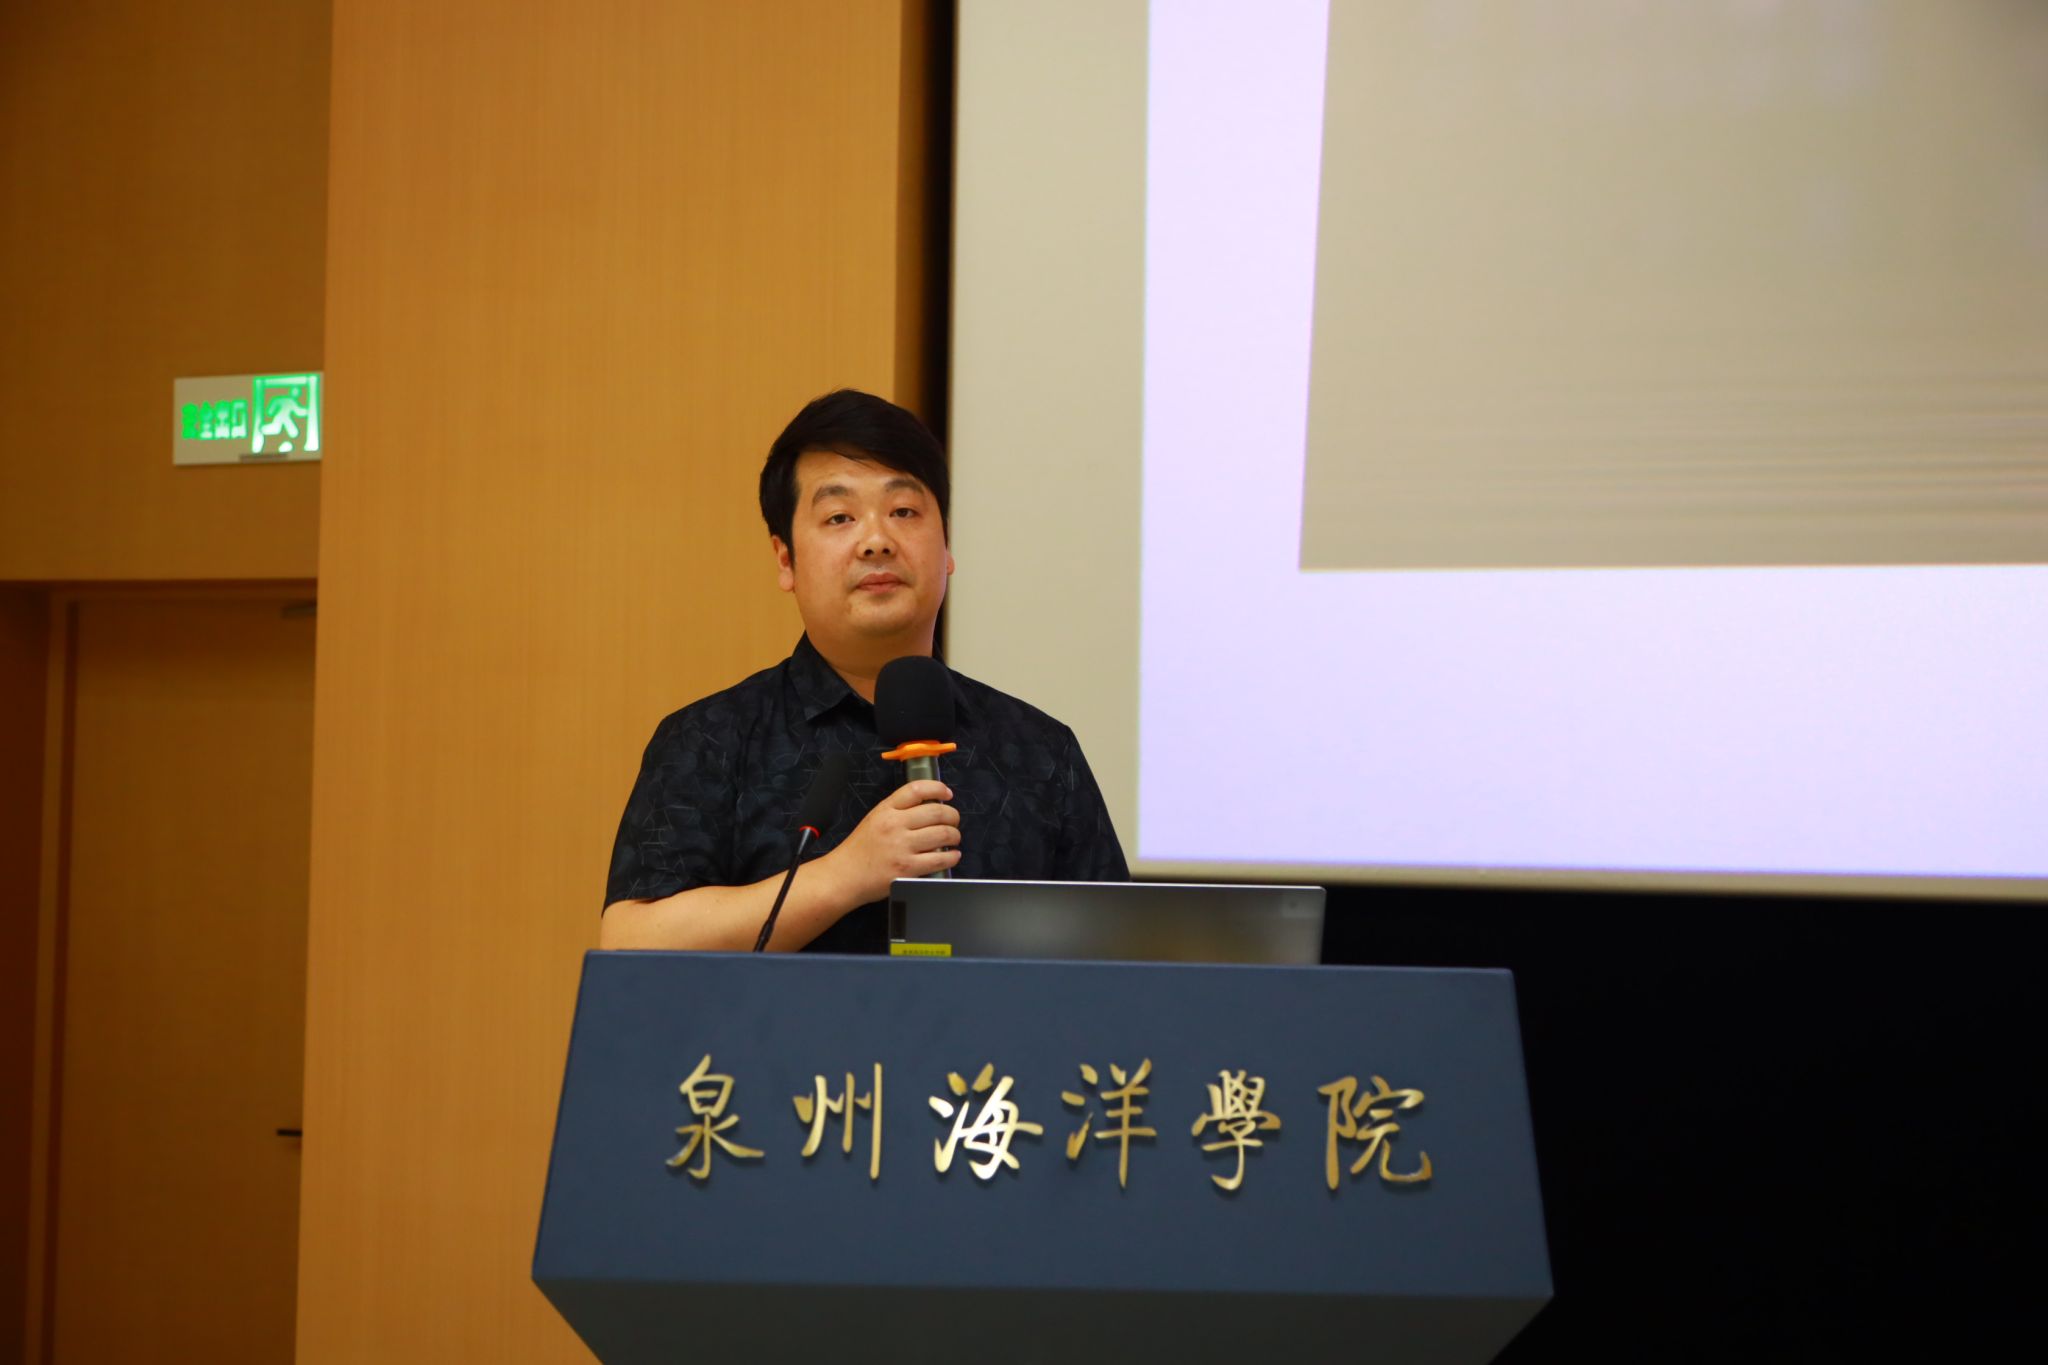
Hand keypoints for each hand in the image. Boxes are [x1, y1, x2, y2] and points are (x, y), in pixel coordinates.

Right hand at [822, 780, 960, 903]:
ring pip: (943, 834)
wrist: (844, 875)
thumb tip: (929, 806)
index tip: (946, 794)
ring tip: (953, 838)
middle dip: (952, 816)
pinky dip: (952, 856)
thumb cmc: (859, 850)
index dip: (937, 788)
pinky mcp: (907, 868)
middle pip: (937, 812)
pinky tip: (952, 855)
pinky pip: (940, 859)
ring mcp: (902, 847)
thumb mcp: (874, 819)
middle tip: (953, 821)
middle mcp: (895, 825)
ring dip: (954, 836)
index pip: (917, 789)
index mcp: (886, 810)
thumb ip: (897, 810)